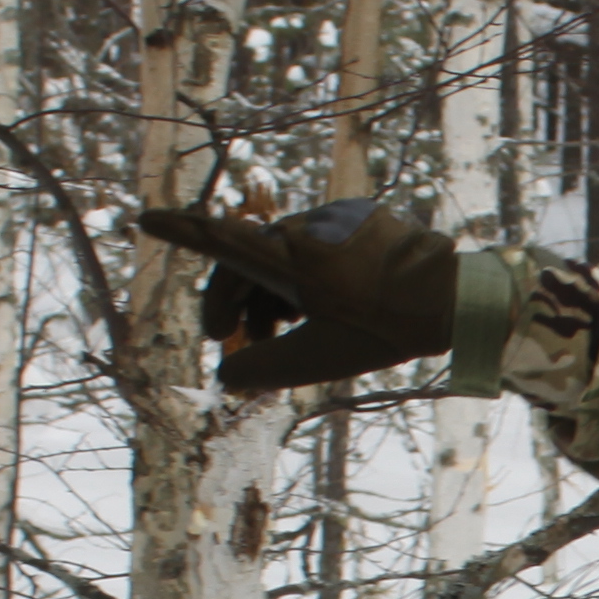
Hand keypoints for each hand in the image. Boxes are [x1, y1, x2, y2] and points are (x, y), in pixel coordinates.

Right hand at [130, 197, 483, 391]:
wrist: (454, 296)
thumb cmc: (386, 328)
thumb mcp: (318, 359)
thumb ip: (264, 370)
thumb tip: (226, 378)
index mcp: (286, 258)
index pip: (219, 239)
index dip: (178, 231)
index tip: (143, 219)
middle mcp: (302, 231)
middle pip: (245, 259)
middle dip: (228, 298)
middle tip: (221, 337)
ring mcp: (329, 222)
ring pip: (276, 257)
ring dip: (263, 296)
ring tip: (269, 336)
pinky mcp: (354, 222)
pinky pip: (308, 248)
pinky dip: (295, 280)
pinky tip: (308, 312)